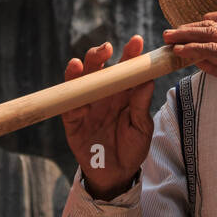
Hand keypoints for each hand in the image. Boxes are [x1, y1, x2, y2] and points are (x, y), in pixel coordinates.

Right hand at [60, 36, 154, 199]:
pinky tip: (74, 71)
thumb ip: (141, 105)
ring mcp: (87, 105)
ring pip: (82, 79)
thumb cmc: (132, 149)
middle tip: (108, 47)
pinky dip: (70, 86)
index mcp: (123, 94)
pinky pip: (68, 101)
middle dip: (102, 54)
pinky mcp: (73, 119)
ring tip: (91, 57)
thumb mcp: (142, 128)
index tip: (136, 41)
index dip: (130, 55)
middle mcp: (103, 95)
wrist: (116, 175)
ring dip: (85, 66)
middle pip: (100, 69)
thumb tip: (148, 80)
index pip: (125, 70)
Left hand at [164, 10, 216, 129]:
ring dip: (186, 36)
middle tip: (168, 33)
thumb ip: (216, 64)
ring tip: (169, 39)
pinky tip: (180, 51)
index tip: (185, 29)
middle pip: (212, 27)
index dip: (202, 22)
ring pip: (210, 35)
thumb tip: (196, 57)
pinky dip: (194, 49)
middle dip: (187, 29)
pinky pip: (213, 51)